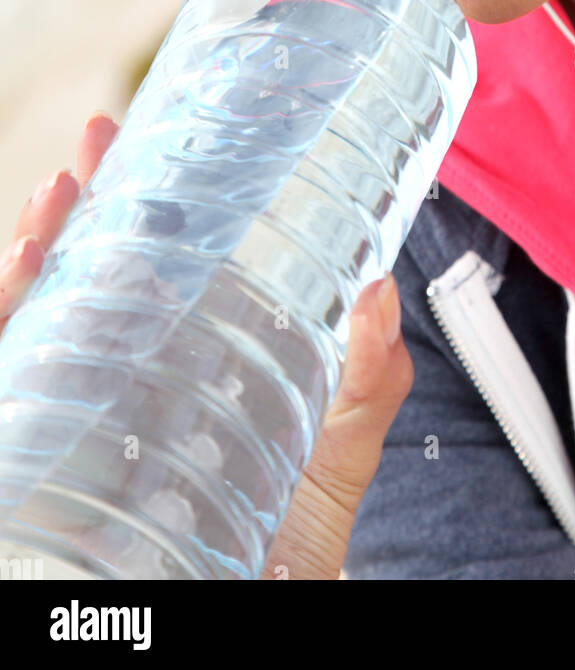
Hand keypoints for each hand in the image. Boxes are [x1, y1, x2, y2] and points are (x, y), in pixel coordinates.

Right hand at [0, 112, 413, 579]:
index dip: (160, 191)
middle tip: (106, 132)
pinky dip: (15, 306)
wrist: (252, 600)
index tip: (166, 128)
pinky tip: (33, 262)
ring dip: (50, 238)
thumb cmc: (289, 531)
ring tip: (66, 186)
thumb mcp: (337, 447)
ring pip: (54, 300)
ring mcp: (91, 394)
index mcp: (200, 347)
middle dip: (97, 194)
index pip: (170, 253)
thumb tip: (383, 288)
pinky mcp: (47, 435)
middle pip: (104, 261)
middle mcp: (137, 362)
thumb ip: (368, 378)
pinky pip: (18, 358)